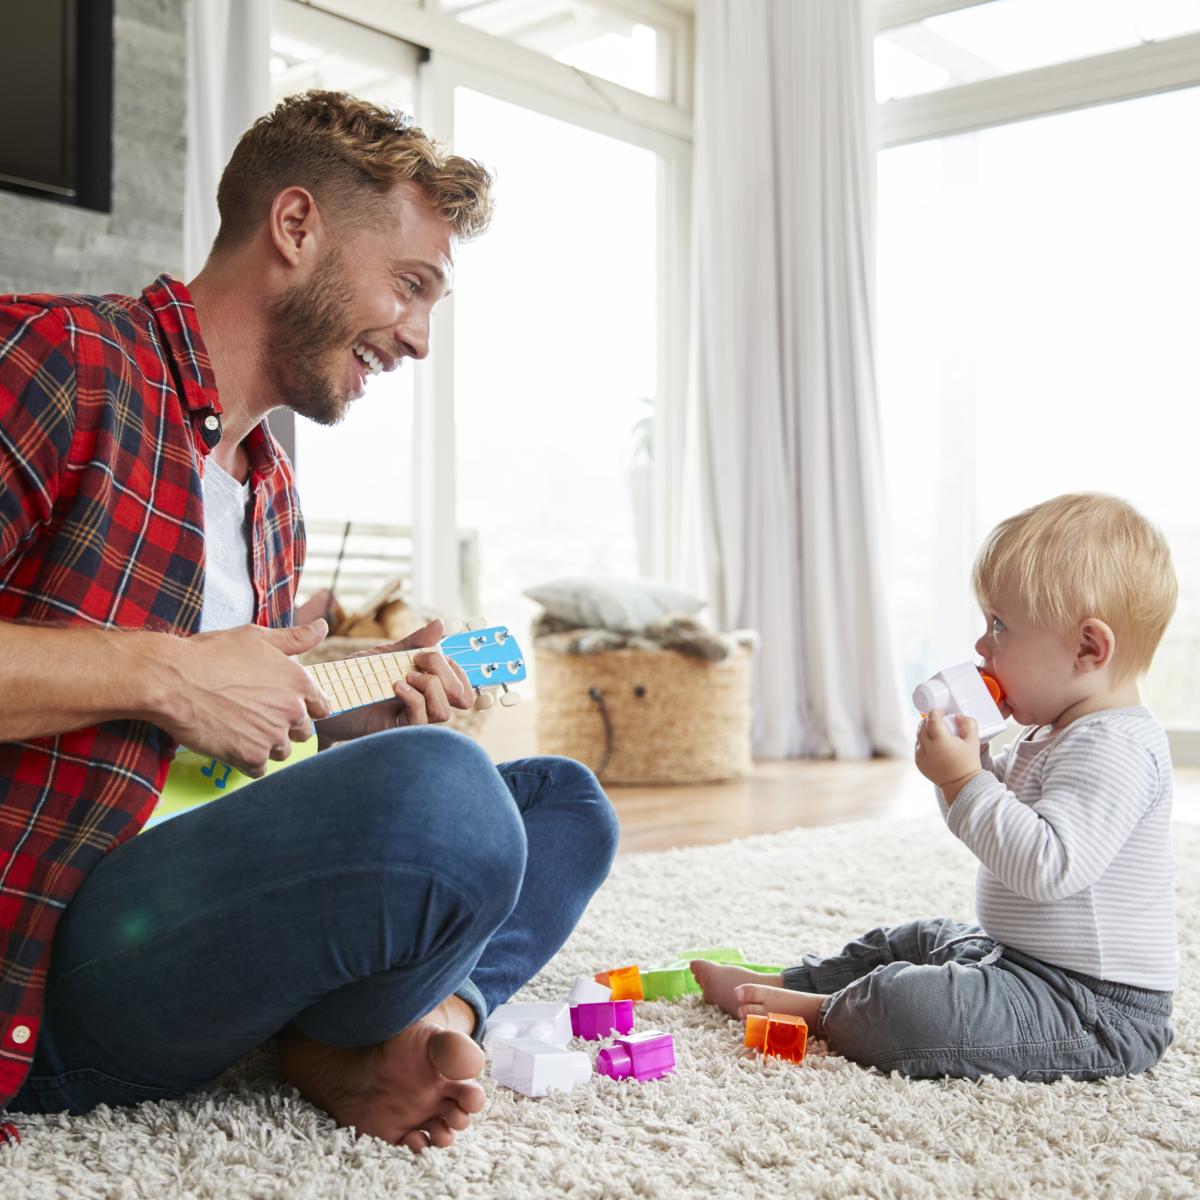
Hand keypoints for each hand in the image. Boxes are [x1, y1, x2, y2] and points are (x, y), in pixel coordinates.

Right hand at [157, 620, 332, 776]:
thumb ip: (295, 638)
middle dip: (285, 728)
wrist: (172, 680)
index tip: (286, 707)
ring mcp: (272, 735)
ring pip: (281, 752)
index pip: (322, 707)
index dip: (305, 708)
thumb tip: (322, 627)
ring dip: (266, 746)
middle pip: (303, 732)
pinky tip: (232, 745)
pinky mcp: (250, 756)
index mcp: (298, 682)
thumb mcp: (257, 637)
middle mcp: (291, 710)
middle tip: (257, 718)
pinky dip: (248, 762)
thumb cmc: (212, 654)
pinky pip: (260, 769)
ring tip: (241, 730)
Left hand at [314, 617, 474, 744]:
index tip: (427, 654)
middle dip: (448, 675)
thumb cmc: (356, 677)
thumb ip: (415, 642)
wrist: (327, 696)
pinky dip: (413, 699)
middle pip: (462, 697)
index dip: (456, 667)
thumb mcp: (387, 654)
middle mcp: (426, 704)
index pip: (462, 683)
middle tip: (420, 662)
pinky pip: (420, 719)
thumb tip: (440, 624)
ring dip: (430, 687)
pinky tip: (396, 687)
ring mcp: (413, 719)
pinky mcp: (396, 730)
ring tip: (405, 677)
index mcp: (428, 686)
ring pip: (444, 711)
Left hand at [915, 710, 982, 801]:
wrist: (961, 784)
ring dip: (925, 731)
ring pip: (918, 736)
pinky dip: (923, 743)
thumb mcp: (973, 741)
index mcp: (939, 740)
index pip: (932, 719)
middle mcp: (926, 747)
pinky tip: (933, 744)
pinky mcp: (918, 763)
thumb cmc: (968, 762)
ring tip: (936, 733)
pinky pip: (918, 747)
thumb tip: (957, 716)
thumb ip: (968, 724)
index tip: (941, 712)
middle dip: (928, 721)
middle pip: (921, 726)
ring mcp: (920, 756)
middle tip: (938, 721)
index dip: (936, 713)